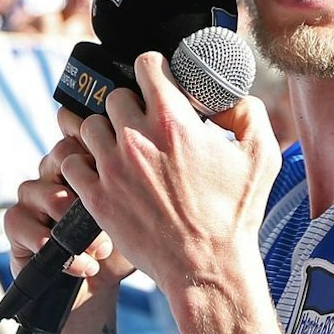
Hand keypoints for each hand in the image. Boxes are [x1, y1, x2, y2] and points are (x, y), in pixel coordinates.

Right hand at [4, 114, 135, 299]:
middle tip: (109, 213)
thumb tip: (168, 153)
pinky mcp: (17, 226)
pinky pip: (20, 221)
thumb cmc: (127, 244)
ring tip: (102, 249)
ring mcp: (32, 198)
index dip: (94, 142)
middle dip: (85, 184)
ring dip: (70, 221)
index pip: (81, 130)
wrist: (103, 286)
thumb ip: (147, 180)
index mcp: (84, 161)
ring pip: (38, 188)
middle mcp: (54, 173)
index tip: (116, 168)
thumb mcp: (144, 210)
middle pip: (59, 154)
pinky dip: (50, 244)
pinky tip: (83, 264)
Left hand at [65, 51, 280, 288]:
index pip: (146, 65)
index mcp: (174, 122)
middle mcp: (137, 139)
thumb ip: (248, 112)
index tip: (157, 83)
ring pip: (88, 126)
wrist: (207, 268)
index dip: (153, 70)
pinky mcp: (96, 197)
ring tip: (121, 148)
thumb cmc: (236, 215)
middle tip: (145, 125)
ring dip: (104, 132)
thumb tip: (228, 96)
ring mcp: (112, 168)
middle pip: (115, 96)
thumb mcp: (262, 156)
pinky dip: (83, 163)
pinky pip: (71, 162)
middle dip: (131, 105)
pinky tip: (100, 171)